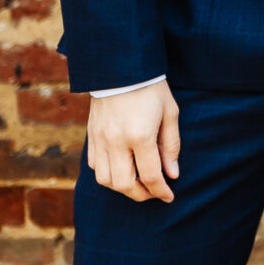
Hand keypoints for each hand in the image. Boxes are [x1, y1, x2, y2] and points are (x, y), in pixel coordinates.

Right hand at [84, 80, 180, 202]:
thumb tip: (172, 174)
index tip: (169, 196)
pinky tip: (122, 169)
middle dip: (141, 195)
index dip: (161, 191)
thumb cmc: (152, 89)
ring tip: (139, 183)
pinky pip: (94, 167)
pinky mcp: (91, 136)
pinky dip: (108, 175)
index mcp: (140, 135)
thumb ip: (171, 146)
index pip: (150, 175)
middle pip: (124, 185)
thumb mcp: (170, 113)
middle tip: (154, 192)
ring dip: (123, 187)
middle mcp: (116, 141)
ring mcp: (100, 140)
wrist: (121, 68)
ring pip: (105, 180)